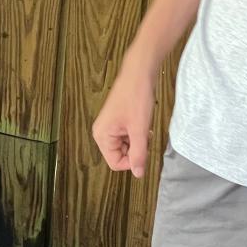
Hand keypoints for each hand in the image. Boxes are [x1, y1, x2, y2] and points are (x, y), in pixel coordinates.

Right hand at [91, 58, 156, 178]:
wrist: (139, 72)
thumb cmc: (136, 96)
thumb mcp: (140, 130)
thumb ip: (139, 154)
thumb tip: (138, 173)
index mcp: (102, 136)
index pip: (115, 163)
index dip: (132, 161)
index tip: (144, 150)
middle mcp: (101, 132)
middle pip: (119, 155)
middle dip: (135, 149)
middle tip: (145, 136)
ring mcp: (109, 126)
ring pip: (125, 146)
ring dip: (137, 141)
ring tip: (144, 127)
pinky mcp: (116, 121)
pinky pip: (126, 136)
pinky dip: (136, 133)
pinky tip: (142, 123)